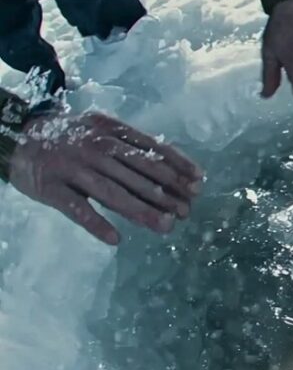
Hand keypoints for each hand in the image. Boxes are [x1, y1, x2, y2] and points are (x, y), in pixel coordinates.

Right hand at [8, 112, 202, 244]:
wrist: (16, 136)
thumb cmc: (70, 138)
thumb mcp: (101, 132)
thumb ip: (130, 147)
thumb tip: (170, 171)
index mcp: (110, 131)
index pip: (152, 149)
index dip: (177, 166)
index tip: (198, 183)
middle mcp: (95, 147)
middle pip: (137, 173)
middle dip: (167, 193)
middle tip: (187, 211)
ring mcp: (72, 167)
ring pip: (113, 193)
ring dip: (142, 211)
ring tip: (166, 226)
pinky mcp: (51, 188)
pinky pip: (77, 209)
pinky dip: (97, 224)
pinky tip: (115, 239)